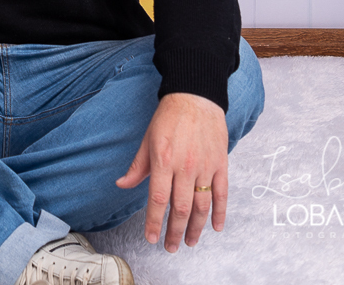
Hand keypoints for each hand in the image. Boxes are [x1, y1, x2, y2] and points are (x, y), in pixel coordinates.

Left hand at [117, 92, 228, 250]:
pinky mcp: (221, 163)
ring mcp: (205, 166)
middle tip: (171, 247)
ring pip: (201, 206)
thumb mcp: (147, 139)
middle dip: (174, 232)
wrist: (196, 96)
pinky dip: (220, 213)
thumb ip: (137, 166)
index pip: (157, 199)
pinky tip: (216, 227)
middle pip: (180, 208)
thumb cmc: (168, 117)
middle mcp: (185, 166)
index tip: (150, 237)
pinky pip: (221, 194)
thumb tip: (121, 185)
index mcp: (163, 160)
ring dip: (195, 228)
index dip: (153, 222)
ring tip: (189, 242)